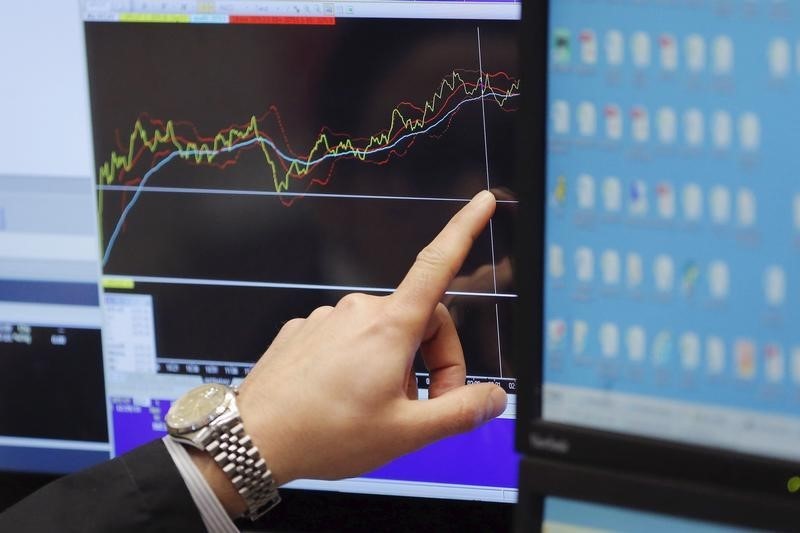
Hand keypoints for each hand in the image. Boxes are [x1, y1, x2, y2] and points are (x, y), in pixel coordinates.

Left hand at [193, 190, 507, 515]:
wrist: (253, 441)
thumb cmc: (326, 434)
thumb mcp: (407, 432)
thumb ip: (459, 412)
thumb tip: (493, 398)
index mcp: (390, 326)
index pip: (438, 264)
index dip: (465, 228)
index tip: (482, 202)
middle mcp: (358, 310)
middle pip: (420, 319)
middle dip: (435, 360)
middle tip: (425, 407)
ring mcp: (327, 318)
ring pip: (384, 334)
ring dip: (396, 367)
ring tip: (378, 411)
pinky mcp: (304, 331)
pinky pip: (347, 340)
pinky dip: (360, 365)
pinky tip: (344, 399)